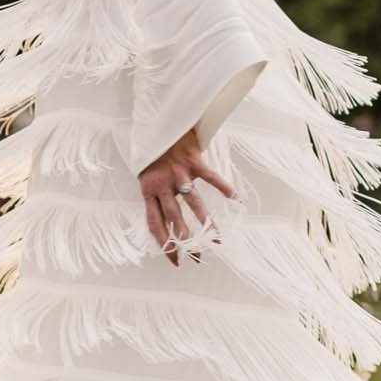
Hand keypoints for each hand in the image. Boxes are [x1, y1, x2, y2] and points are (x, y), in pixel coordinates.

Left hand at [138, 132, 236, 268]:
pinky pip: (211, 177)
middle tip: (197, 258)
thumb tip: (165, 212)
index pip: (155, 224)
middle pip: (175, 221)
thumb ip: (155, 190)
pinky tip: (234, 198)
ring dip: (206, 223)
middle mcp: (162, 185)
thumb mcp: (145, 171)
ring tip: (216, 239)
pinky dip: (223, 187)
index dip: (165, 245)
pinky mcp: (192, 160)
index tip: (176, 261)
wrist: (156, 119)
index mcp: (148, 190)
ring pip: (193, 204)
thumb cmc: (152, 148)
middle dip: (187, 242)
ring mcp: (178, 173)